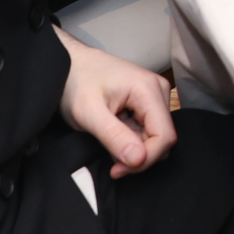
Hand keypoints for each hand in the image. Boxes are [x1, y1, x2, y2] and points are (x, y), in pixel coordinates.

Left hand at [57, 28, 177, 178]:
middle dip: (139, 157)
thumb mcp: (89, 114)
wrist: (69, 64)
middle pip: (163, 137)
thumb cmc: (76, 84)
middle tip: (112, 163)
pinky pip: (149, 129)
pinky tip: (114, 135)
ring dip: (135, 149)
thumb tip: (139, 160)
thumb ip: (114, 137)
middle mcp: (158, 90)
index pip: (164, 136)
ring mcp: (154, 94)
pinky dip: (132, 140)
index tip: (117, 170)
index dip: (145, 159)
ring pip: (157, 136)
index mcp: (148, 89)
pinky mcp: (147, 101)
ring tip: (108, 143)